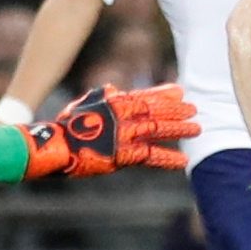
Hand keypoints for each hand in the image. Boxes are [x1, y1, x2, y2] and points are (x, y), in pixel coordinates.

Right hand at [19, 84, 198, 178]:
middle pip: (154, 111)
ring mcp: (122, 135)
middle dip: (175, 110)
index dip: (163, 93)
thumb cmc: (67, 125)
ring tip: (196, 127)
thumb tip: (115, 89)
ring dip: (177, 129)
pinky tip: (183, 160)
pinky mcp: (121, 155)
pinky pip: (149, 156)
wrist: (53, 145)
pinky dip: (166, 158)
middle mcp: (121, 116)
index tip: (180, 91)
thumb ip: (104, 97)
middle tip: (194, 109)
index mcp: (114, 102)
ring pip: (156, 130)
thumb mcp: (86, 104)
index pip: (143, 96)